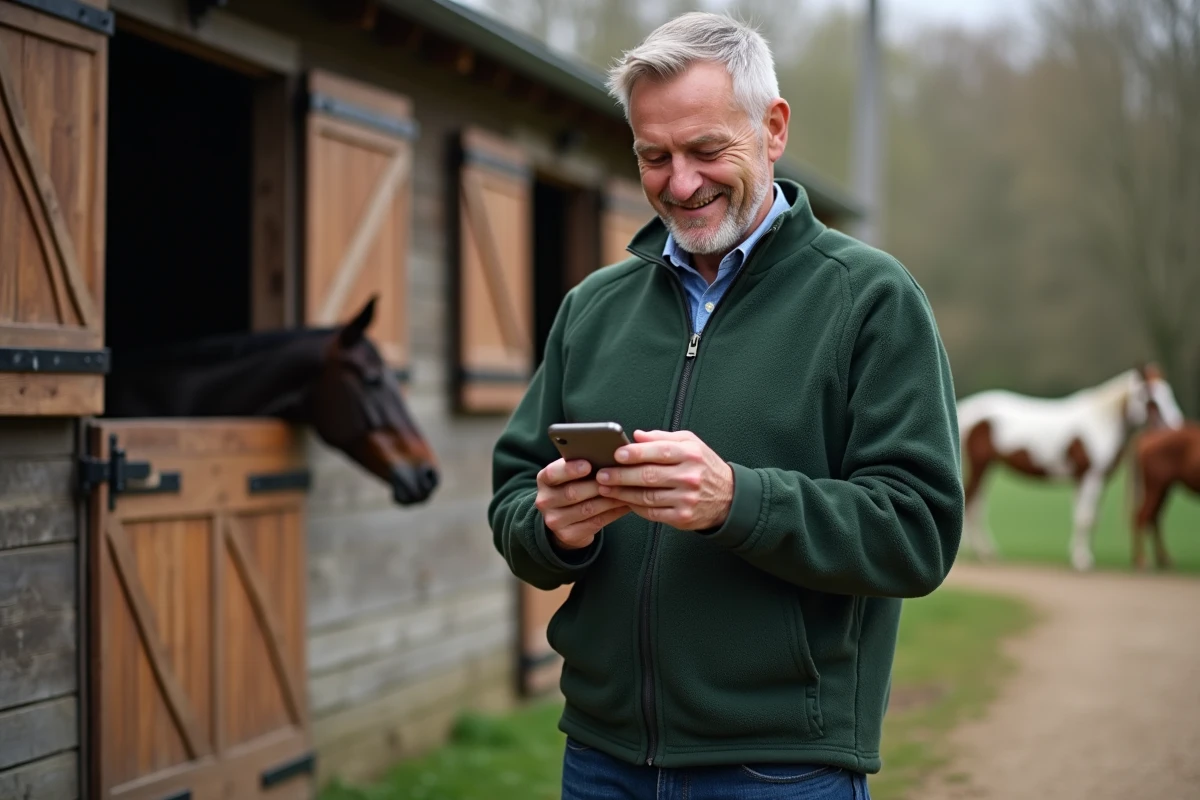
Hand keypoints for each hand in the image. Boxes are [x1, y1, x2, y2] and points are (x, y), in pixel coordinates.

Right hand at [535, 458, 630, 549]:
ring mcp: (554, 520)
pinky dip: (614, 512)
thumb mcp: (570, 474)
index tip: (588, 464)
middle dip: (597, 485)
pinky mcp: (568, 535)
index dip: (570, 469)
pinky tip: (626, 504)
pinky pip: (596, 522)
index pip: (552, 473)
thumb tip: (606, 452)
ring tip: (628, 489)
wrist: (564, 519)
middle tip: (618, 477)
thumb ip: (582, 463)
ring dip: (610, 498)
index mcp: (544, 480)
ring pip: (587, 509)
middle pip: (572, 493)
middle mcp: (545, 501)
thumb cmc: (573, 486)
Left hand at [595, 430, 733, 529]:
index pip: (659, 451)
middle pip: (648, 476)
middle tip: (602, 474)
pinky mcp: (682, 517)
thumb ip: (663, 438)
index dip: (636, 453)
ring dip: (622, 493)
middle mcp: (690, 476)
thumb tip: (636, 435)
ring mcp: (686, 499)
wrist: (728, 498)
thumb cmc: (704, 467)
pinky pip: (652, 513)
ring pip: (647, 496)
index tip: (616, 454)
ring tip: (605, 488)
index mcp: (690, 454)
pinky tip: (623, 500)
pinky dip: (635, 507)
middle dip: (621, 475)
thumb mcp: (691, 444)